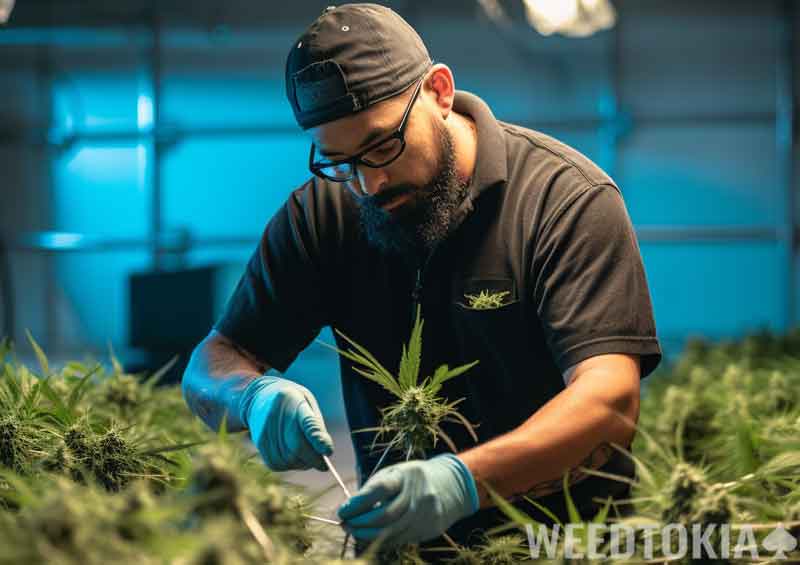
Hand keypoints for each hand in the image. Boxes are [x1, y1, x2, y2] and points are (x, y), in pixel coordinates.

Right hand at [238, 376, 332, 470]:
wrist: (261, 396)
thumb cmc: (293, 402)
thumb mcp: (308, 404)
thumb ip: (316, 427)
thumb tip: (325, 453)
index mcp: (294, 400)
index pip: (308, 422)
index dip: (317, 438)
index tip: (329, 452)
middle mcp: (278, 415)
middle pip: (298, 446)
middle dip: (314, 459)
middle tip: (323, 464)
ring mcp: (266, 429)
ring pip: (289, 460)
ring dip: (303, 463)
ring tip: (306, 454)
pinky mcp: (260, 443)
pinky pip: (278, 464)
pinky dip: (290, 464)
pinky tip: (293, 455)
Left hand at [337, 453, 479, 547]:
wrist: (451, 485)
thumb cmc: (413, 478)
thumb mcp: (395, 473)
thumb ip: (374, 488)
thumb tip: (349, 508)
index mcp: (407, 475)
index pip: (380, 489)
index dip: (358, 502)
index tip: (342, 510)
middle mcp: (418, 494)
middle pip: (384, 515)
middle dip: (360, 522)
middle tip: (345, 523)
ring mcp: (425, 514)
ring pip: (391, 532)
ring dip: (367, 535)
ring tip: (353, 531)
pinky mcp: (428, 530)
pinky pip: (399, 540)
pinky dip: (380, 541)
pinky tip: (369, 537)